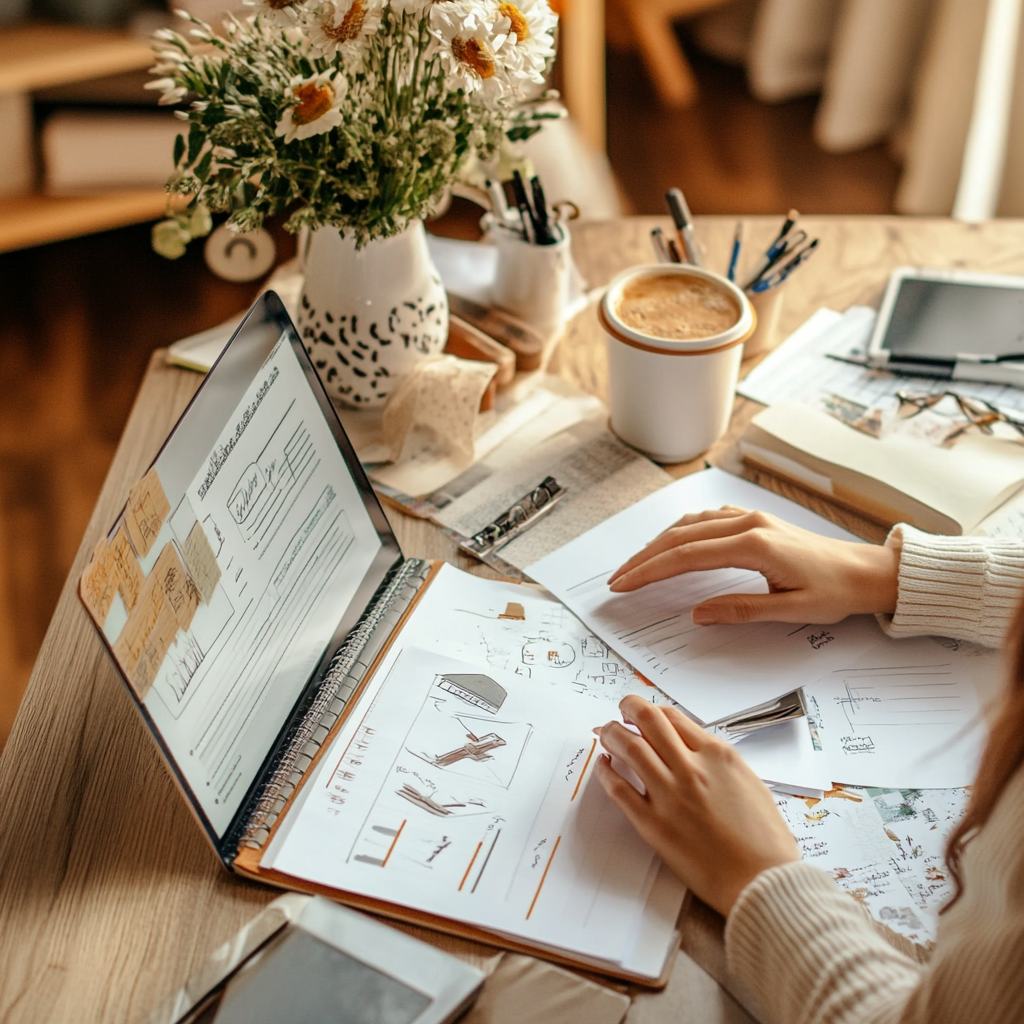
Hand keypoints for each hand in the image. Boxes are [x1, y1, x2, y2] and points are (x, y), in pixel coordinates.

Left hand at [594, 695, 798, 916]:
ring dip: (612, 734)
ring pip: (628, 747)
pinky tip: (603, 765)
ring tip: (606, 732)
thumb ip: (720, 764)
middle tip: (621, 710)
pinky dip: (605, 772)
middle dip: (628, 708)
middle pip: (647, 720)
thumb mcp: (751, 784)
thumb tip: (696, 752)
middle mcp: (691, 768)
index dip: (654, 711)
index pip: (674, 717)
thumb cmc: (765, 841)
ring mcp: (669, 795)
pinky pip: (619, 789)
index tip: (645, 715)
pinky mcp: (652, 824)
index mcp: (717, 756)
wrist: (762, 882)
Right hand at [607, 506, 897, 624]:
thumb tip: (696, 614)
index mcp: (752, 545)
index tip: (624, 586)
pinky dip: (680, 532)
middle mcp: (746, 524)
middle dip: (643, 558)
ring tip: (636, 566)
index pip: (685, 556)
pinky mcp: (753, 521)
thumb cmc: (835, 592)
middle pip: (679, 537)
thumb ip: (739, 610)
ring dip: (658, 544)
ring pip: (689, 525)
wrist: (866, 571)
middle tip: (617, 580)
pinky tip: (671, 544)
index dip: (649, 571)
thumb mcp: (789, 609)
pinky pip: (705, 521)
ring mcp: (749, 518)